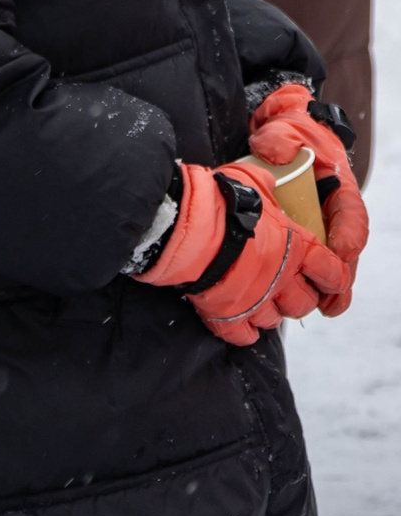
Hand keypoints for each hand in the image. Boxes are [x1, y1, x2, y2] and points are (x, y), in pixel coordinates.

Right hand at [136, 160, 346, 345]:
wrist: (183, 225)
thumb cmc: (218, 200)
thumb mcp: (250, 179)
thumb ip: (266, 183)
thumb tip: (270, 181)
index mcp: (296, 247)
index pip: (331, 272)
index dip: (332, 276)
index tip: (326, 276)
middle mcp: (281, 278)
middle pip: (304, 302)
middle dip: (297, 297)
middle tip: (283, 288)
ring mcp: (254, 299)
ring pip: (274, 320)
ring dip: (268, 312)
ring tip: (256, 301)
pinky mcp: (226, 313)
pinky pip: (242, 335)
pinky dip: (242, 332)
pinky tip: (238, 322)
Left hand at [248, 83, 366, 303]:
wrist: (276, 139)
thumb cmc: (285, 134)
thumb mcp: (283, 130)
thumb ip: (279, 138)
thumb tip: (275, 150)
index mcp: (337, 186)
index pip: (350, 213)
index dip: (348, 233)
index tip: (341, 252)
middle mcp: (334, 210)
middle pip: (346, 246)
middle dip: (341, 273)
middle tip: (334, 297)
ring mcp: (321, 225)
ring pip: (333, 260)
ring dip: (333, 286)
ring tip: (328, 308)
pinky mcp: (304, 237)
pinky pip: (315, 263)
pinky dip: (316, 283)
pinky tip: (315, 304)